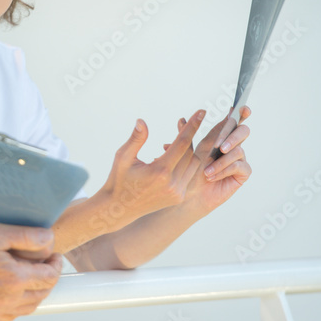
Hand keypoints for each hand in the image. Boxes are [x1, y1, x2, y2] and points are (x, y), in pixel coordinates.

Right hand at [0, 223, 62, 320]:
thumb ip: (27, 236)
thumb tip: (49, 239)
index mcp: (16, 278)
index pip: (50, 276)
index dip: (56, 265)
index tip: (53, 256)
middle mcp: (10, 298)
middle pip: (43, 292)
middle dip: (49, 277)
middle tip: (46, 264)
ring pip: (31, 307)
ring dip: (38, 292)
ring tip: (34, 277)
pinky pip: (14, 315)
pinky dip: (22, 306)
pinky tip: (17, 293)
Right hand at [96, 111, 206, 227]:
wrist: (119, 208)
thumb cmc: (119, 179)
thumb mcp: (123, 157)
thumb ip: (136, 139)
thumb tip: (142, 121)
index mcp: (160, 172)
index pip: (182, 143)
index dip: (192, 126)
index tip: (202, 112)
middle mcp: (172, 184)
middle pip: (190, 152)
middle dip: (189, 135)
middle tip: (186, 120)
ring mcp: (177, 193)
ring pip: (193, 164)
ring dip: (190, 149)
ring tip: (181, 137)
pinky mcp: (179, 197)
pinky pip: (189, 175)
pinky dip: (187, 162)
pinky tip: (178, 154)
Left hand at [170, 106, 252, 217]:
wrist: (190, 194)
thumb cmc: (188, 173)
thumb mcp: (186, 153)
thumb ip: (186, 135)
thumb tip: (182, 119)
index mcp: (220, 137)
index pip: (231, 121)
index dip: (240, 113)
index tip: (242, 108)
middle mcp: (232, 145)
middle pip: (242, 132)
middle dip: (232, 137)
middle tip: (220, 147)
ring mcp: (239, 158)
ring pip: (238, 151)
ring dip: (220, 162)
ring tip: (206, 172)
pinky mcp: (243, 172)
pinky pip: (239, 166)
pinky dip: (224, 170)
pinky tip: (213, 177)